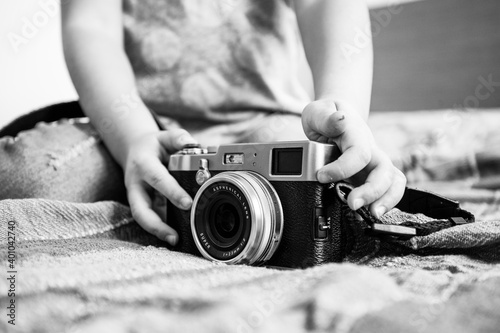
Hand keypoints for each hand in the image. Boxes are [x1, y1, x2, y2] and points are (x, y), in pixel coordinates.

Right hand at [124, 129, 196, 244]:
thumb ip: (178, 138)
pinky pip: (148, 218)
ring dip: (156, 231)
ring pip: (141, 217)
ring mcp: (135, 196)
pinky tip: (173, 237)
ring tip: (174, 241)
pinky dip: (159, 229)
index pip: (158, 179)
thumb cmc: (153, 145)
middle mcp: (135, 183)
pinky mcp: (140, 204)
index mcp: (143, 164)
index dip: (172, 192)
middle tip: (174, 236)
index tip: (187, 203)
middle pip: (140, 209)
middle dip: (156, 224)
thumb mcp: (164, 136)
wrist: (133, 149)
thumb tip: (193, 144)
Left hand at [302, 99, 406, 216]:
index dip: (342, 168)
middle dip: (372, 190)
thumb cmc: (326, 115)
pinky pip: (389, 189)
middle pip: (384, 170)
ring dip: (387, 199)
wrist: (335, 115)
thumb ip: (326, 118)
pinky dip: (386, 202)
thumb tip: (340, 119)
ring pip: (393, 181)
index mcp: (357, 135)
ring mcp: (374, 164)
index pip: (358, 153)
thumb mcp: (318, 112)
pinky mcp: (372, 176)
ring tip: (373, 214)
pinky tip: (373, 213)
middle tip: (352, 203)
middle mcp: (371, 150)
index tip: (321, 176)